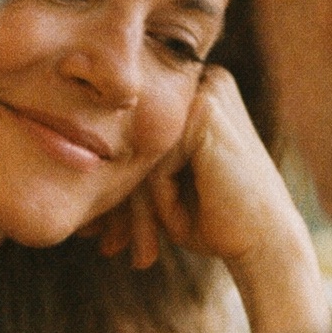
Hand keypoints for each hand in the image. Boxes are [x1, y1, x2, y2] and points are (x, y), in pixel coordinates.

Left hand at [88, 67, 331, 332]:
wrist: (265, 244)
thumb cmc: (214, 219)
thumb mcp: (162, 187)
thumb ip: (131, 165)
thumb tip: (66, 153)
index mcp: (192, 92)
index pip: (135, 137)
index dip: (117, 188)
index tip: (98, 234)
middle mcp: (201, 81)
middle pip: (133, 144)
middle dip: (120, 204)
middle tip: (106, 246)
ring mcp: (205, 91)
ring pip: (140, 156)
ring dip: (139, 210)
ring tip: (137, 251)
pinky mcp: (204, 112)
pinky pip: (155, 163)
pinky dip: (161, 200)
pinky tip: (177, 225)